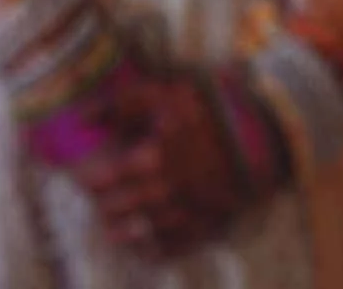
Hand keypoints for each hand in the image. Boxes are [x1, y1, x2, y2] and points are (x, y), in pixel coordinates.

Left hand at [57, 65, 287, 257]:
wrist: (262, 129)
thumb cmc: (207, 106)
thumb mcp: (161, 92)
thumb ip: (119, 104)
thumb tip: (81, 118)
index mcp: (154, 155)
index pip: (111, 176)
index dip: (92, 180)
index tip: (80, 179)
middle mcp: (169, 186)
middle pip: (128, 204)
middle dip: (108, 207)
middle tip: (96, 206)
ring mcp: (191, 207)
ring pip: (151, 227)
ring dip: (128, 233)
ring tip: (111, 234)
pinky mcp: (212, 219)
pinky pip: (182, 243)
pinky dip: (163, 250)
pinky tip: (149, 251)